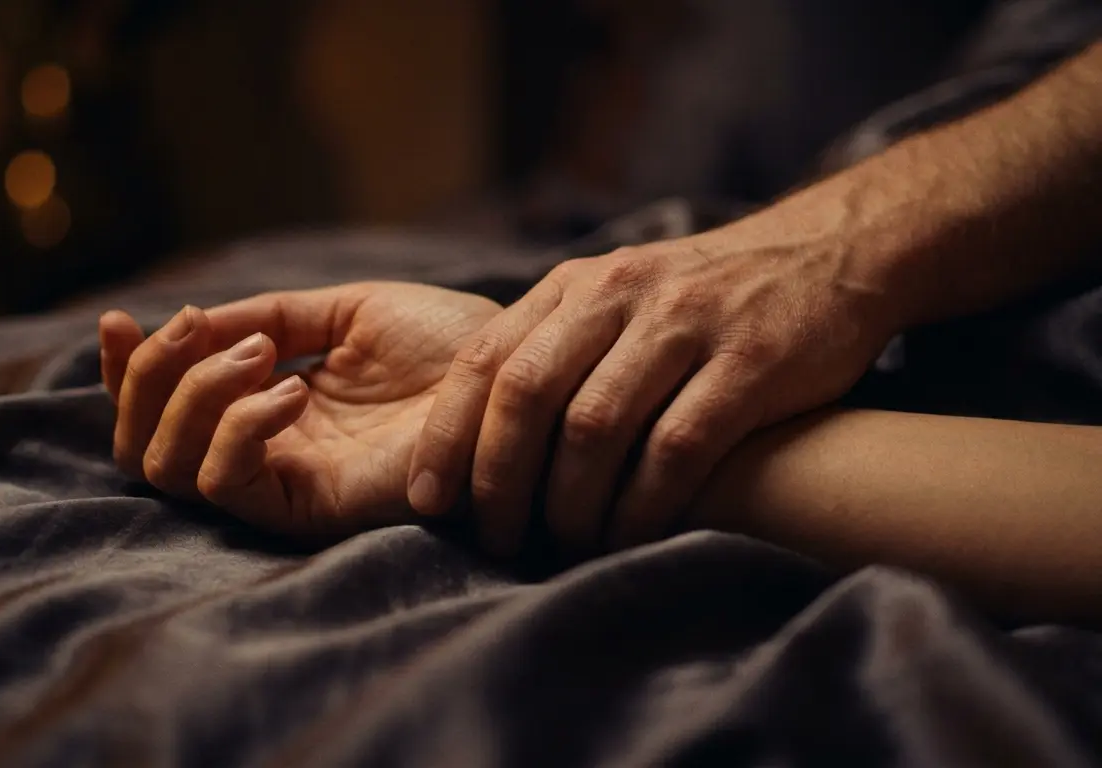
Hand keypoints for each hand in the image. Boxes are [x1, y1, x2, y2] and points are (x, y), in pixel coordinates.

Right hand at [99, 282, 500, 540]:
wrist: (519, 371)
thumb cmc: (450, 346)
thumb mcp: (343, 312)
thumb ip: (264, 318)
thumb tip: (187, 325)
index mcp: (266, 406)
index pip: (163, 409)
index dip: (124, 370)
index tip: (116, 320)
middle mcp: (264, 452)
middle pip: (144, 447)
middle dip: (146, 380)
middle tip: (192, 329)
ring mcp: (285, 483)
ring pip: (172, 470)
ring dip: (193, 395)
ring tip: (262, 355)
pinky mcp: (313, 510)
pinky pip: (230, 486)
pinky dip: (237, 429)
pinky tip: (291, 390)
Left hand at [406, 226, 899, 556]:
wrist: (830, 253)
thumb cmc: (704, 297)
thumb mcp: (618, 294)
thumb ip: (553, 345)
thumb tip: (478, 434)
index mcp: (576, 284)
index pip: (483, 359)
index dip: (447, 435)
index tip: (428, 499)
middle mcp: (620, 295)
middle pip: (527, 395)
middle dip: (499, 479)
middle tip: (495, 537)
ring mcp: (686, 325)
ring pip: (595, 427)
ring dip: (570, 502)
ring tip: (564, 544)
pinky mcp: (751, 362)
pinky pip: (677, 448)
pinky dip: (643, 505)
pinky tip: (629, 537)